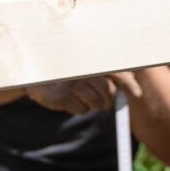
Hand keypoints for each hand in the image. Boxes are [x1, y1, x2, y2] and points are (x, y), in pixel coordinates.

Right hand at [26, 71, 143, 114]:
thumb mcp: (84, 67)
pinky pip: (82, 110)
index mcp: (91, 61)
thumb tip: (132, 87)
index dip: (129, 84)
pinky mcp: (62, 96)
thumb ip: (107, 73)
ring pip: (96, 103)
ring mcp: (72, 83)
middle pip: (108, 91)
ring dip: (94, 105)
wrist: (32, 73)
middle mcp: (83, 70)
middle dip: (107, 100)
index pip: (117, 72)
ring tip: (83, 98)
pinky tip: (71, 100)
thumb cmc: (65, 70)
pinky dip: (80, 109)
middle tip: (104, 102)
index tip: (137, 93)